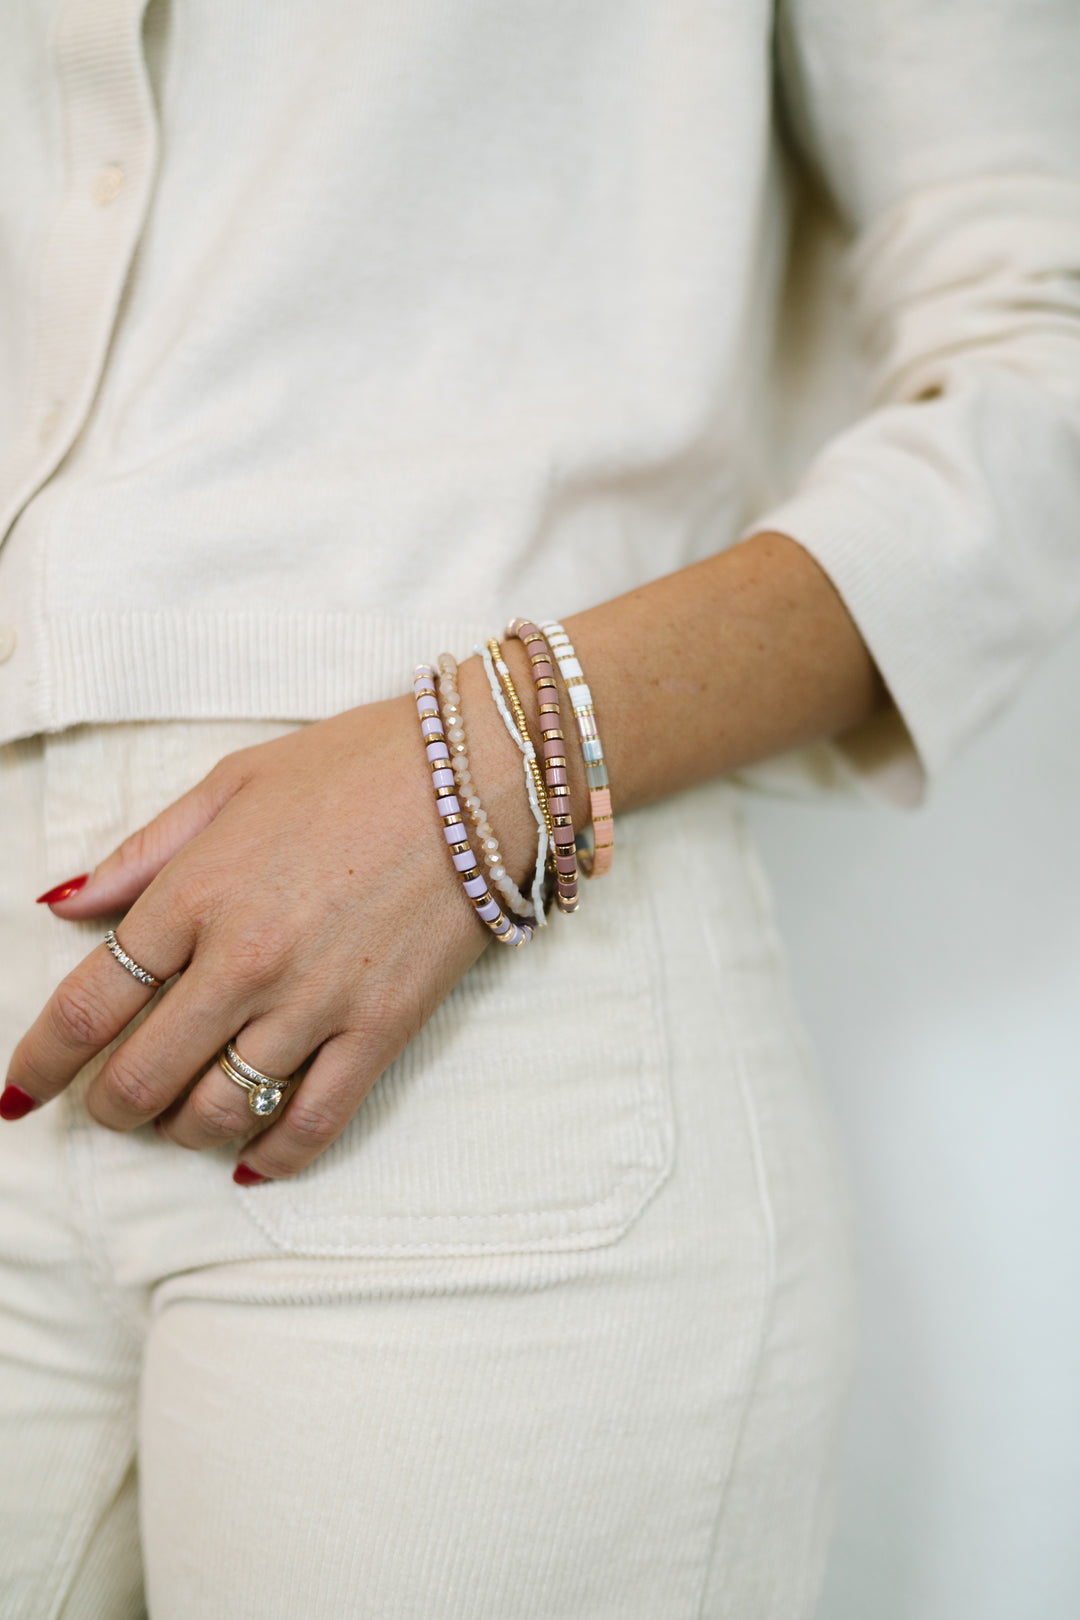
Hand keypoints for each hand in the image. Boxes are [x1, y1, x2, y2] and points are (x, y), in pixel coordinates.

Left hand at [3, 680, 534, 1180]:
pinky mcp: (382, 1029)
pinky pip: (316, 1122)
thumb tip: (65, 907)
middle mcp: (244, 960)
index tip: (19, 1091)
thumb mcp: (231, 783)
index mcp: (195, 893)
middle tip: (108, 1105)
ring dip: (181, 1130)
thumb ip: (143, 852)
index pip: (88, 1005)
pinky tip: (253, 1158)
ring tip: (178, 1120)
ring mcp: (316, 1002)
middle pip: (142, 1077)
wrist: (479, 771)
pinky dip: (275, 1155)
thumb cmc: (354, 764)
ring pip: (219, 1111)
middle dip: (108, 1108)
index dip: (41, 1062)